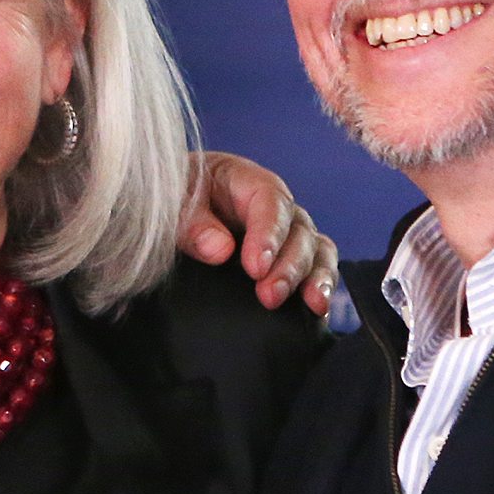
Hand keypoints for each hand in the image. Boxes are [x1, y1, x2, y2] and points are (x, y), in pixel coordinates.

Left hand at [178, 151, 337, 313]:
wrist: (172, 207)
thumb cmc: (174, 197)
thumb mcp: (172, 202)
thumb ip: (192, 224)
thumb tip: (220, 251)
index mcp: (246, 181)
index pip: (270, 202)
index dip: (268, 235)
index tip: (255, 268)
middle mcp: (276, 206)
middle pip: (298, 231)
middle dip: (289, 266)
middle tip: (270, 296)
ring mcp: (287, 232)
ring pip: (317, 250)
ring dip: (316, 277)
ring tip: (314, 304)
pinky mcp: (290, 258)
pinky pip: (317, 270)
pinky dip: (321, 289)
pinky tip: (318, 312)